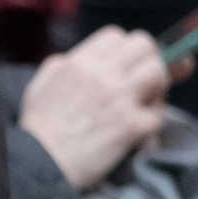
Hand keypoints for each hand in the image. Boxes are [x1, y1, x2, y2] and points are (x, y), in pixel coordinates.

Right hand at [19, 29, 171, 188]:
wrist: (40, 162)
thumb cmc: (39, 129)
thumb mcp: (41, 84)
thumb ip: (62, 64)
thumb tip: (78, 58)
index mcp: (80, 63)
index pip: (117, 36)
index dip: (124, 49)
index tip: (125, 64)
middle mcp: (103, 75)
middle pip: (144, 46)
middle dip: (148, 60)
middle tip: (144, 80)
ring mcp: (120, 99)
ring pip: (158, 74)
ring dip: (156, 89)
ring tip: (145, 104)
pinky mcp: (131, 126)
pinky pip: (157, 115)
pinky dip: (150, 125)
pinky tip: (138, 132)